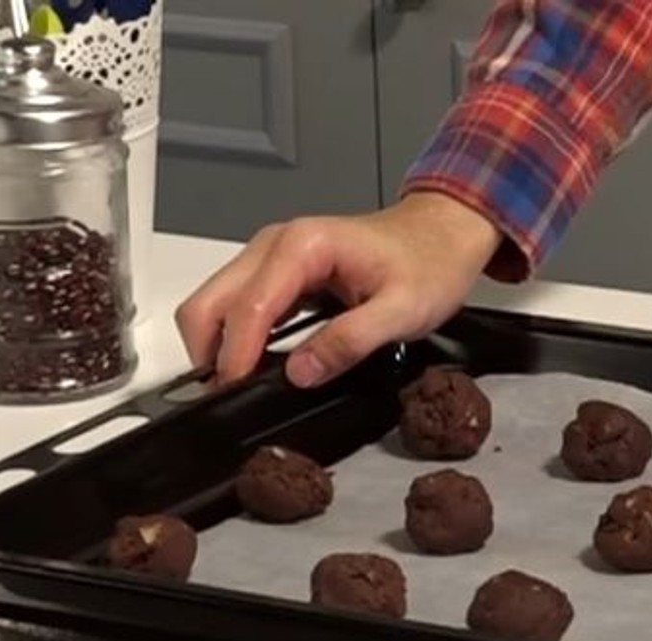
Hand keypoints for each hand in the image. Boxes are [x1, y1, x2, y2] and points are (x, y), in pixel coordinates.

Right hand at [175, 191, 502, 387]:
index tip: (237, 396)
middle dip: (210, 354)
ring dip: (218, 348)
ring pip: (215, 304)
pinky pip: (236, 307)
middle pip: (208, 302)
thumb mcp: (403, 310)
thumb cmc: (430, 263)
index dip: (236, 358)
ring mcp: (270, 256)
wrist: (443, 232)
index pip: (248, 308)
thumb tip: (300, 373)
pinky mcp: (275, 272)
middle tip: (232, 396)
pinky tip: (257, 366)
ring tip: (244, 387)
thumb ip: (350, 341)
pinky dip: (234, 339)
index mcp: (303, 247)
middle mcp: (275, 245)